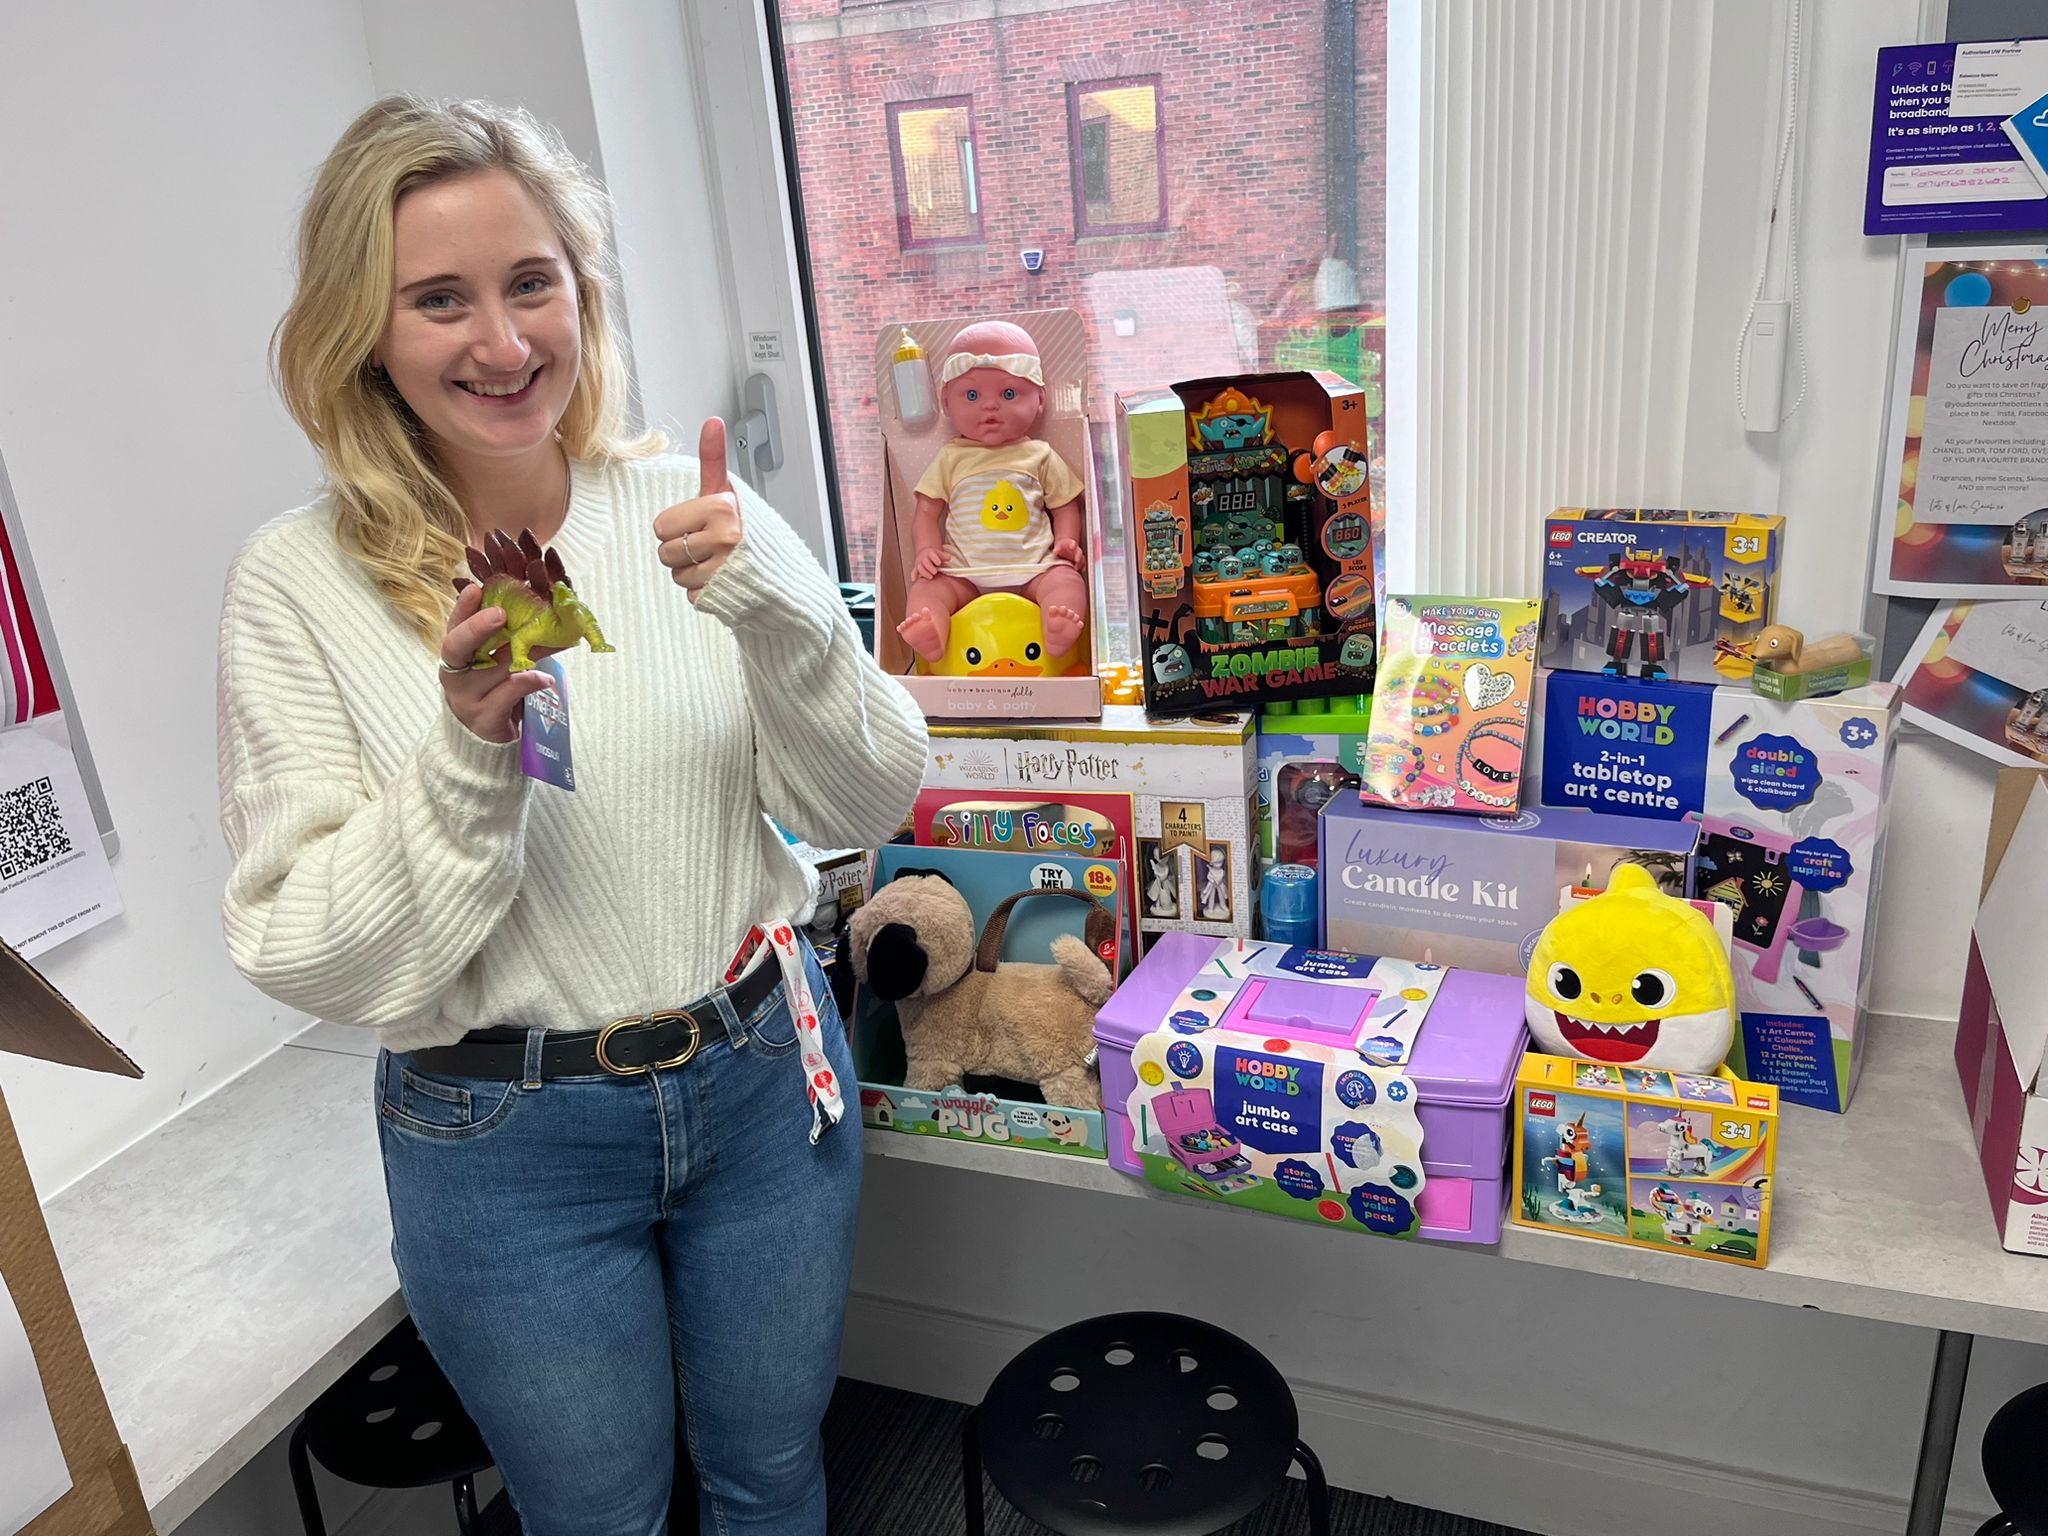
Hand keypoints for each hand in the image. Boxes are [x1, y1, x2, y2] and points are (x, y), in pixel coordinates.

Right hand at [439, 583, 557, 743]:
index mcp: (457, 652)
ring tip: (551, 643)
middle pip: (456, 646)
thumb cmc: (494, 686)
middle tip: (500, 614)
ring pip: (491, 670)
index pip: (455, 624)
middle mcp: (455, 673)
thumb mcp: (500, 658)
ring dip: (521, 655)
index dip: (463, 607)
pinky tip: (545, 679)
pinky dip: (527, 684)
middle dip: (476, 627)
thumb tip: (544, 609)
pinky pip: (504, 697)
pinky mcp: (483, 719)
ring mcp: (466, 698)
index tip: (475, 589)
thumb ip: (511, 637)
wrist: (490, 730)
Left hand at [655, 418, 744, 598]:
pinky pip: (691, 594)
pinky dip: (703, 590)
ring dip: (691, 572)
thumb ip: (714, 459)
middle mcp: (724, 538)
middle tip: (707, 545)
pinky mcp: (723, 594)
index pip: (662, 525)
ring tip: (715, 562)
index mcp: (720, 509)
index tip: (700, 524)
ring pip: (676, 575)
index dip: (676, 527)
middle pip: (665, 552)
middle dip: (681, 551)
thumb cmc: (748, 529)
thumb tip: (712, 422)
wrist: (780, 571)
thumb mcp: (727, 492)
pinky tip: (720, 580)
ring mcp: (724, 569)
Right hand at [913, 545, 945, 580]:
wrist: (925, 553)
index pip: (932, 555)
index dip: (935, 559)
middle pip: (925, 562)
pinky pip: (914, 571)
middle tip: (935, 572)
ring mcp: (919, 563)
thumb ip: (944, 556)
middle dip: (930, 567)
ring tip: (930, 577)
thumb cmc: (934, 555)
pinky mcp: (916, 568)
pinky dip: (913, 575)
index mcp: (930, 553)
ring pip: (920, 567)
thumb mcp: (940, 554)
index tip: (939, 563)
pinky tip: (914, 580)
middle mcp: (924, 558)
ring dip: (924, 573)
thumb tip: (948, 558)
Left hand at [1051, 537, 1083, 567]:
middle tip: (1076, 560)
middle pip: (1079, 552)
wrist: (1065, 547)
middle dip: (1078, 556)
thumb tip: (1055, 551)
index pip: (1073, 544)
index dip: (1073, 545)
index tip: (1072, 547)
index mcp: (1072, 544)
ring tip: (1076, 568)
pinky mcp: (1079, 562)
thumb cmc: (1062, 547)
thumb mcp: (1058, 546)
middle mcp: (1077, 550)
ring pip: (1082, 559)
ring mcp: (1079, 556)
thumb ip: (1057, 549)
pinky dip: (1082, 568)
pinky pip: (1083, 565)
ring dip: (1080, 564)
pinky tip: (1080, 571)